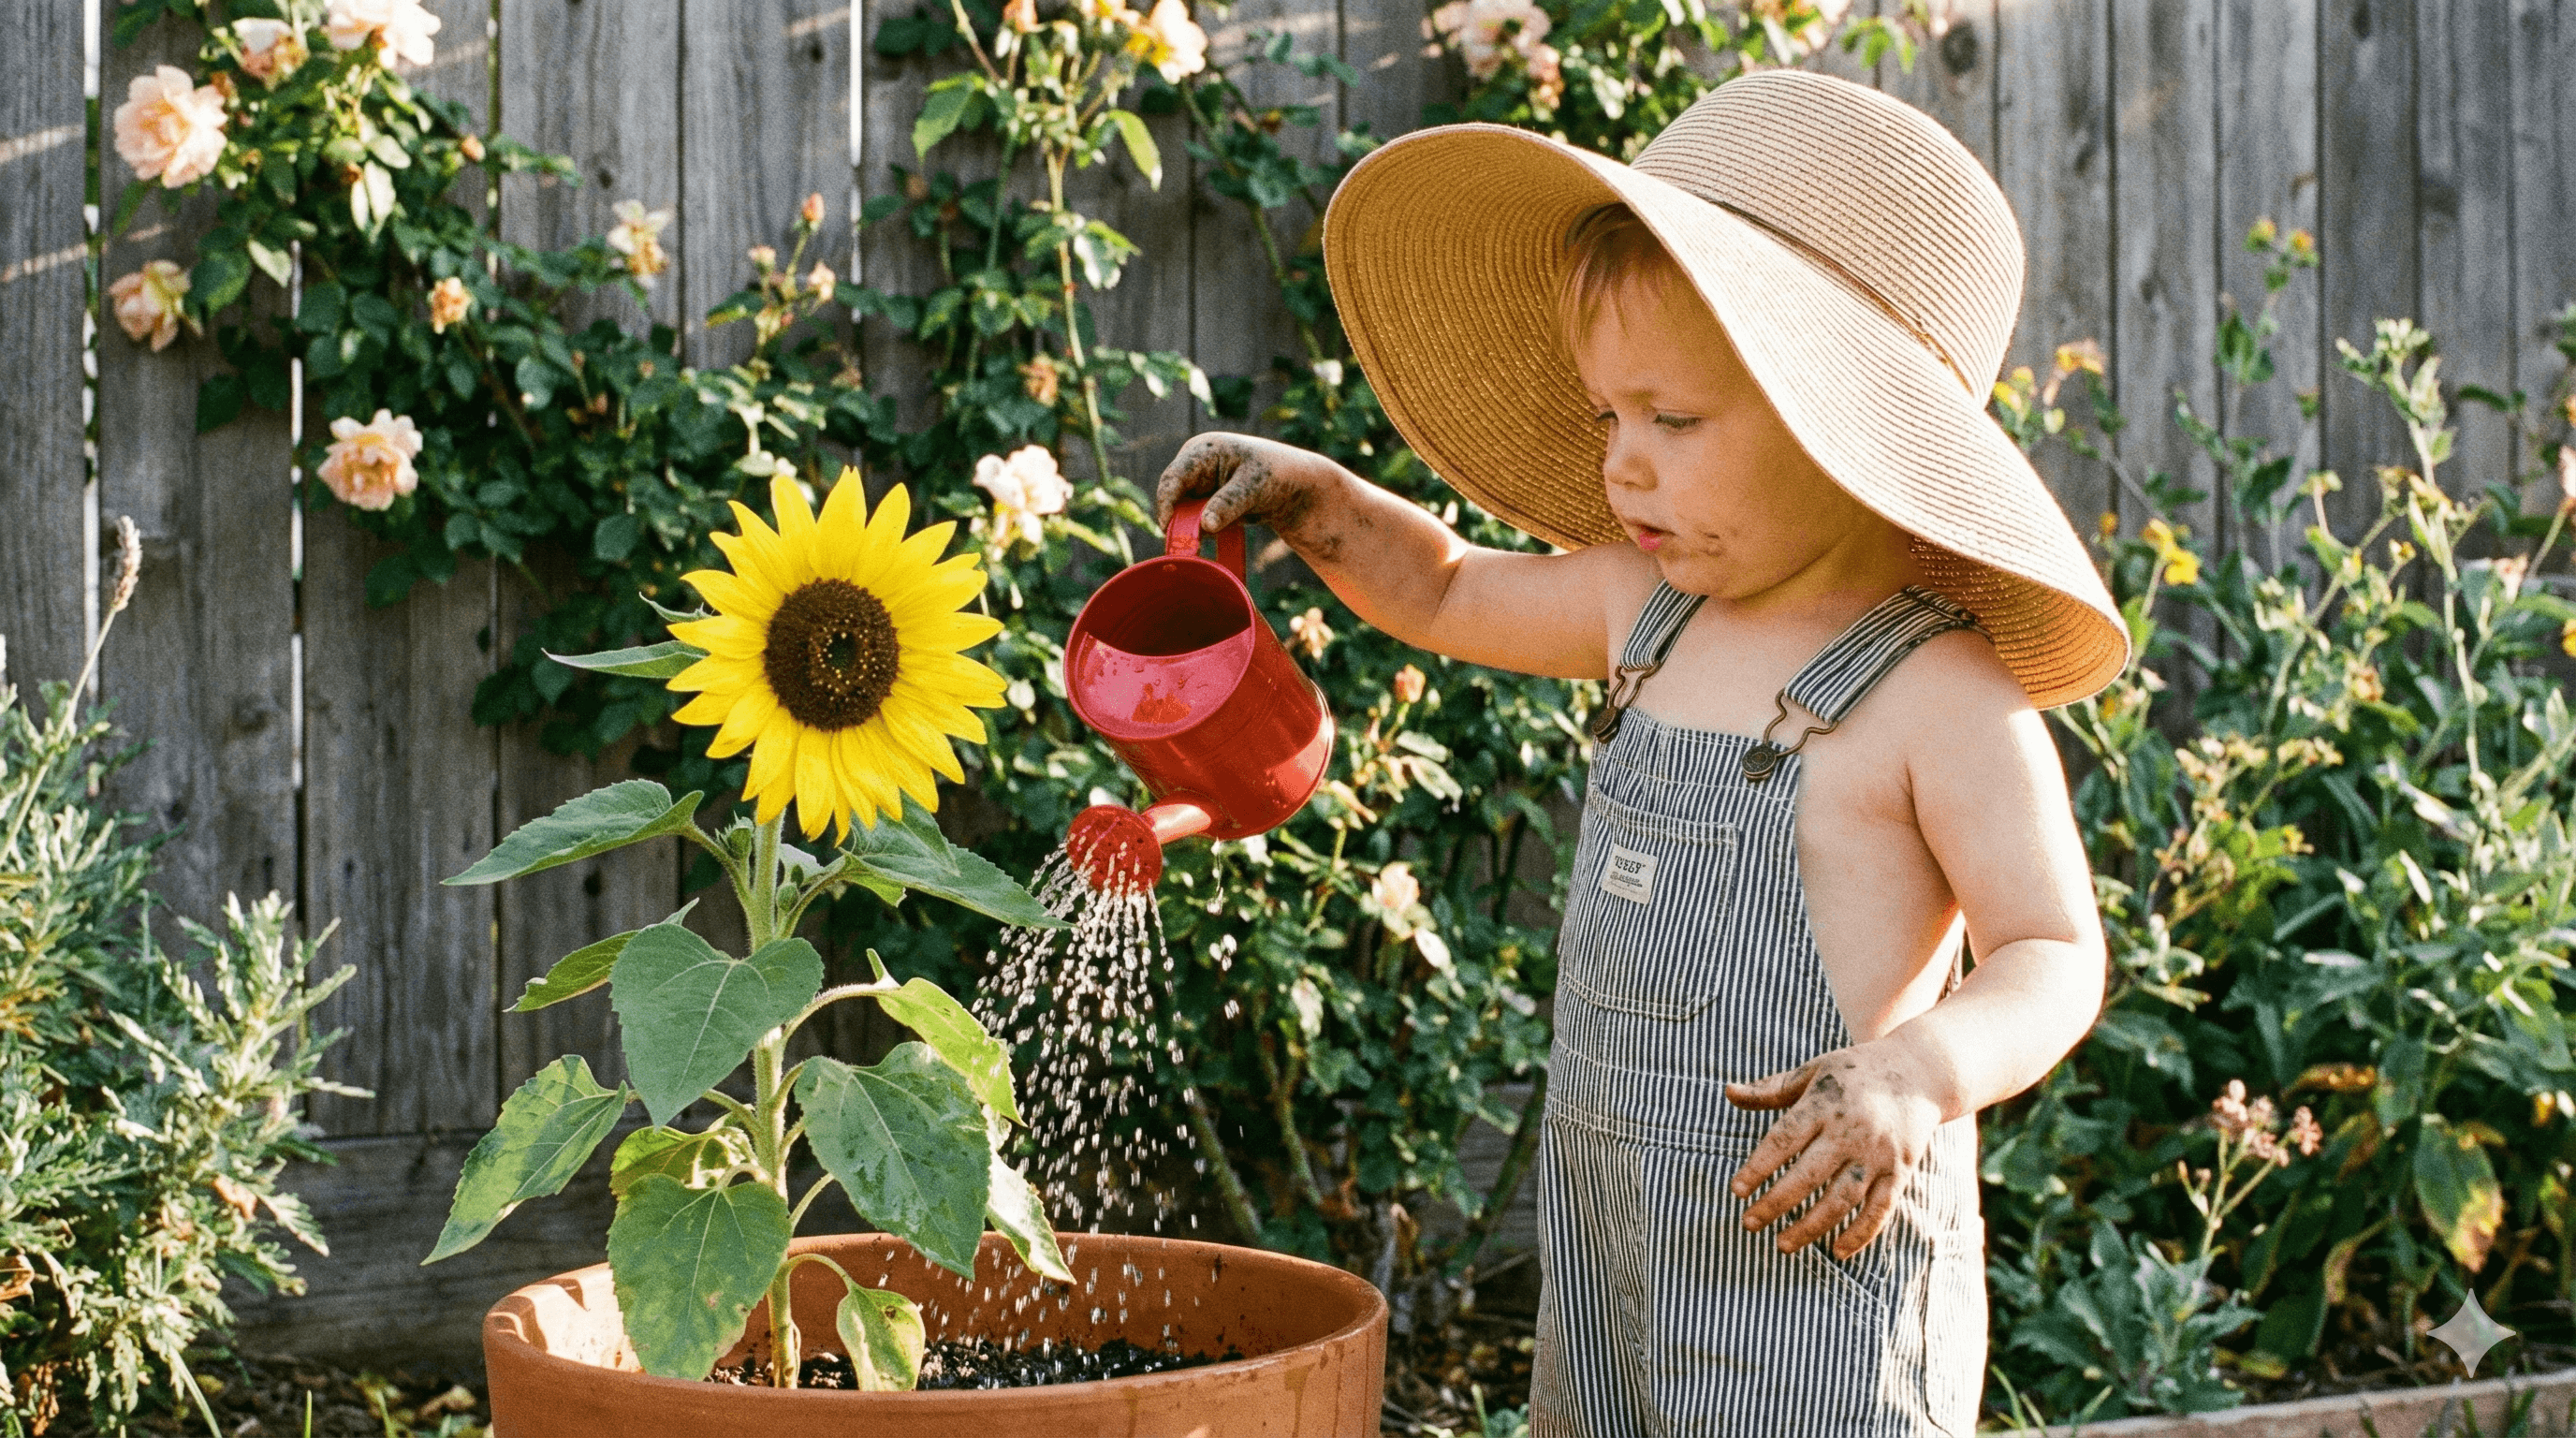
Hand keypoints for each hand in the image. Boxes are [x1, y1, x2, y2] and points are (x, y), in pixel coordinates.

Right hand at [1155, 432, 1340, 541]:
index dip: (1166, 503)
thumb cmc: (1277, 474)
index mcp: (1202, 450)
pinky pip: (1199, 522)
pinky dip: (1208, 531)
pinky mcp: (1209, 503)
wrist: (1298, 488)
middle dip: (1181, 520)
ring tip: (1227, 528)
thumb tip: (1204, 526)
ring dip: (1196, 528)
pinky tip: (1232, 527)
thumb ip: (1228, 504)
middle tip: (1191, 544)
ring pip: (1185, 513)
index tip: (1169, 528)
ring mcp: (1202, 485)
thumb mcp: (1254, 486)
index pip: (1173, 478)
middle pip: (1174, 497)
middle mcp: (1196, 466)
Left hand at [1723, 1043, 1945, 1259]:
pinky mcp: (1900, 1171)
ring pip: (1841, 1199)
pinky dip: (1860, 1233)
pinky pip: (1880, 1209)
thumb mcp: (1813, 1071)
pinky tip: (1837, 1252)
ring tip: (1783, 1245)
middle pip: (1808, 1176)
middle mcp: (1850, 1132)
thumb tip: (1728, 1092)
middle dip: (1776, 1203)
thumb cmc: (1855, 1071)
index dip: (1758, 1167)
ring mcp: (1878, 1154)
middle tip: (1749, 1224)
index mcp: (1823, 1105)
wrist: (1920, 1070)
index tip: (1736, 1191)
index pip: (1783, 1140)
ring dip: (1811, 1226)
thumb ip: (1771, 1088)